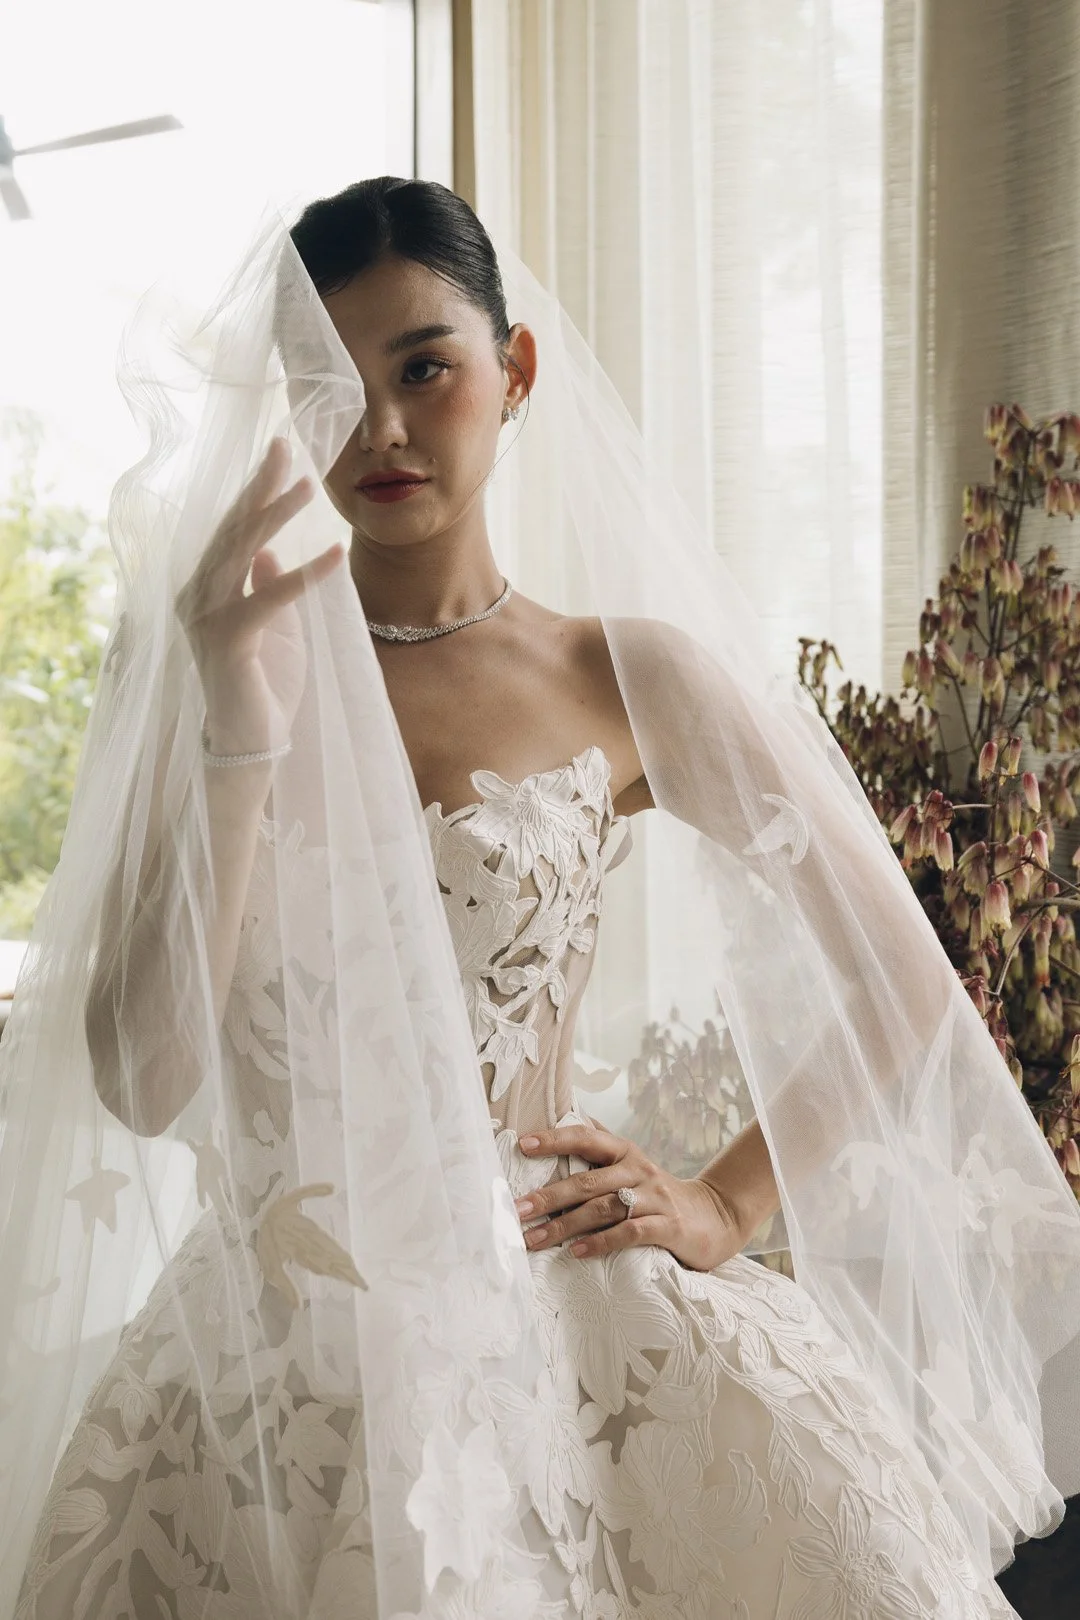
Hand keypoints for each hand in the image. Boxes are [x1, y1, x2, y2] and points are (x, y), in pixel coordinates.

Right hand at [176, 437, 342, 754]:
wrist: (247, 744)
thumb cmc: (260, 686)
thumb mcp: (270, 626)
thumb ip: (262, 584)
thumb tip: (267, 550)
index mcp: (205, 588)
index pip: (230, 529)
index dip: (253, 490)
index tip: (277, 452)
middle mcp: (196, 596)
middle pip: (231, 529)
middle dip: (259, 486)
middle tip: (284, 445)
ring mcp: (206, 617)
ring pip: (242, 552)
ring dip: (276, 515)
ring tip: (308, 486)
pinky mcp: (228, 641)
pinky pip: (270, 599)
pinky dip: (305, 576)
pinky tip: (336, 555)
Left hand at [514, 1121, 746, 1271]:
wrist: (714, 1217)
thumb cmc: (659, 1192)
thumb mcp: (631, 1164)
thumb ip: (602, 1143)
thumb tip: (568, 1114)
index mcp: (624, 1151)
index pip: (586, 1136)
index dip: (554, 1139)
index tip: (523, 1144)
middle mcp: (638, 1169)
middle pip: (587, 1180)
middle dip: (548, 1195)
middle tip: (517, 1209)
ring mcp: (655, 1198)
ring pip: (603, 1209)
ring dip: (564, 1226)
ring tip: (535, 1239)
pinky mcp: (668, 1226)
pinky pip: (630, 1233)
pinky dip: (601, 1242)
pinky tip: (576, 1252)